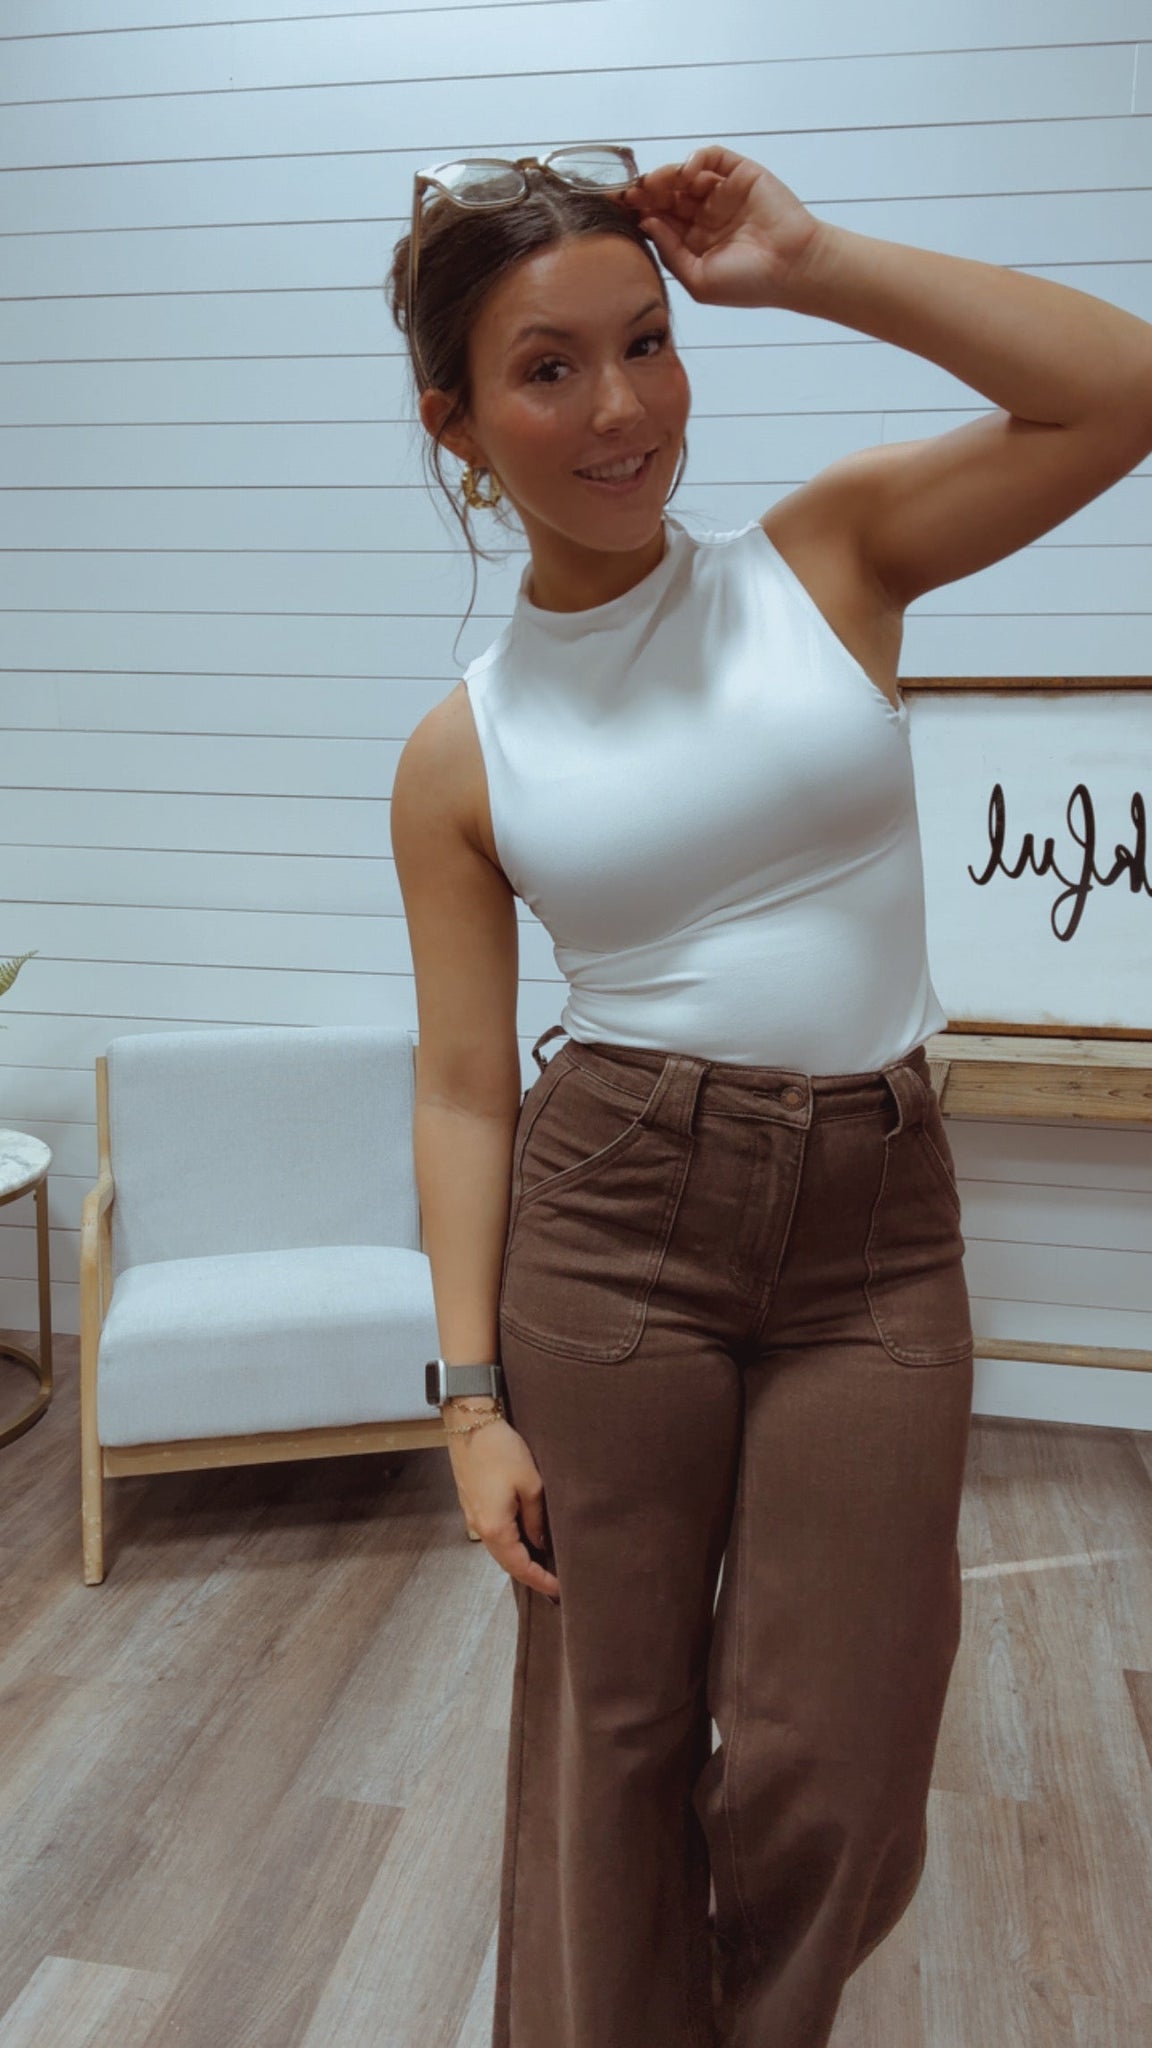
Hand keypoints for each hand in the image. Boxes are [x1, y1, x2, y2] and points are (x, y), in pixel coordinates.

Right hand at [447, 1417, 560, 1603]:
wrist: (470, 1423)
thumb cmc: (503, 1451)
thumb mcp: (531, 1484)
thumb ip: (537, 1519)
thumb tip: (542, 1542)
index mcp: (495, 1528)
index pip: (520, 1567)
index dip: (541, 1581)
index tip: (560, 1591)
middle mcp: (480, 1528)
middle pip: (507, 1562)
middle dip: (530, 1574)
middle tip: (555, 1582)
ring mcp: (473, 1516)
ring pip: (499, 1549)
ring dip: (520, 1559)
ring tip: (544, 1563)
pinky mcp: (472, 1503)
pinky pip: (493, 1534)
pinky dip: (510, 1544)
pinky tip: (526, 1539)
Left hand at [619, 145, 823, 307]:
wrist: (792, 269)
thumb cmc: (748, 284)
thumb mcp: (698, 279)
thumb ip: (670, 252)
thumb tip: (646, 223)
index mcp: (693, 242)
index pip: (659, 220)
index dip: (638, 212)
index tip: (618, 209)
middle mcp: (705, 215)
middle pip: (666, 195)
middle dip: (645, 192)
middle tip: (629, 193)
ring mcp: (722, 194)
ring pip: (684, 175)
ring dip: (664, 176)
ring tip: (653, 184)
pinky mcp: (740, 175)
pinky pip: (711, 158)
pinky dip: (695, 160)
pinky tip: (685, 174)